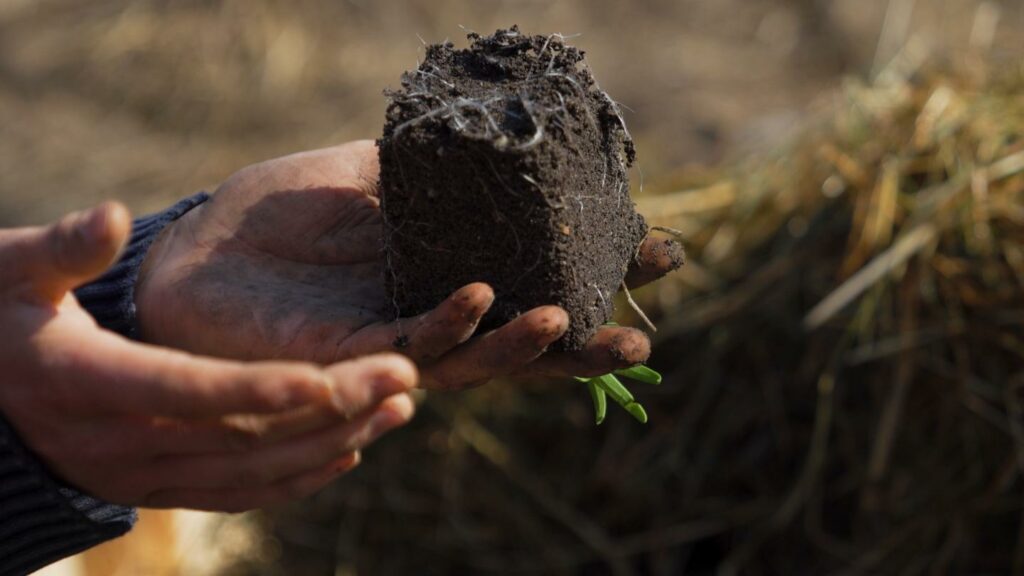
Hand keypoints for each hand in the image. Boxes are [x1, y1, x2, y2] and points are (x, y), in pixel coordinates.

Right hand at [0, 203, 416, 511]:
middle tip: (406, 377)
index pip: (186, 389)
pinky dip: (296, 477)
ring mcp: (141, 476)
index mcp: (86, 382)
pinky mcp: (156, 488)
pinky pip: (237, 494)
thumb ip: (63, 248)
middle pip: (241, 436)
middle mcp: (120, 443)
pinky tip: (351, 450)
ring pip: (252, 472)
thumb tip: (111, 214)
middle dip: (330, 409)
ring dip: (332, 443)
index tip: (329, 374)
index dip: (258, 387)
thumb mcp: (8, 272)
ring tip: (400, 407)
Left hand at [136, 141, 683, 388]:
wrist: (199, 252)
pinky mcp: (349, 355)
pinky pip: (411, 344)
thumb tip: (487, 133)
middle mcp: (434, 317)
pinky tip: (483, 297)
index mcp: (448, 274)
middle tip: (643, 331)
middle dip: (583, 338)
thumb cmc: (281, 215)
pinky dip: (450, 323)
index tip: (654, 248)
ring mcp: (396, 341)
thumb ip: (424, 166)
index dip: (592, 269)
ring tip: (571, 322)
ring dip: (527, 347)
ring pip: (478, 360)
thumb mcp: (365, 175)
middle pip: (523, 340)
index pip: (537, 276)